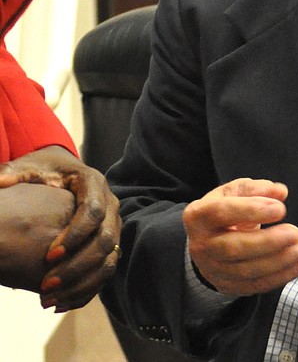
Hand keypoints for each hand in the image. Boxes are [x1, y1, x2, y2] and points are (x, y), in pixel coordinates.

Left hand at [0, 146, 121, 310]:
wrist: (64, 172)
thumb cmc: (44, 170)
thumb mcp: (29, 167)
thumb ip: (15, 174)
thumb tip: (1, 182)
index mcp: (93, 183)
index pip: (93, 212)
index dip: (74, 236)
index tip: (48, 256)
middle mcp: (110, 203)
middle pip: (106, 239)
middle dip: (77, 265)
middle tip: (46, 285)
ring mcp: (113, 222)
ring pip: (111, 257)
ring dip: (82, 282)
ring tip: (49, 299)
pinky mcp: (110, 239)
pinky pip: (106, 267)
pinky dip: (86, 288)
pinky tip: (60, 303)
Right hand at [183, 178, 297, 296]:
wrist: (209, 240)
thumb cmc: (226, 211)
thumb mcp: (236, 192)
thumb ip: (257, 188)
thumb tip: (279, 192)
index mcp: (199, 216)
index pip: (222, 212)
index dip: (252, 210)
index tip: (280, 209)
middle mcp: (201, 245)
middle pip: (233, 248)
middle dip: (269, 242)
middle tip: (296, 233)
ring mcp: (212, 269)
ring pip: (246, 270)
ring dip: (280, 262)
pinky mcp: (226, 285)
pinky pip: (255, 285)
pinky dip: (281, 276)